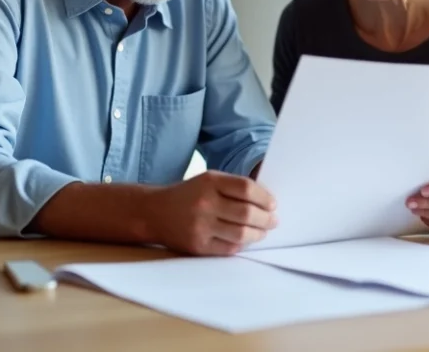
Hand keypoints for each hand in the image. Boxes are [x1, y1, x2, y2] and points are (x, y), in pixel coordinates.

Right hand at [144, 171, 277, 255]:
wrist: (154, 212)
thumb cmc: (189, 195)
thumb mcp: (208, 180)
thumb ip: (234, 187)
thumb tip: (267, 201)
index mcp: (210, 182)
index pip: (246, 188)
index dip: (264, 197)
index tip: (273, 204)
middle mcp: (205, 203)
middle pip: (247, 213)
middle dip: (266, 219)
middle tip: (273, 221)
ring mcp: (200, 226)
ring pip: (241, 233)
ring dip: (258, 234)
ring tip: (262, 232)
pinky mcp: (197, 246)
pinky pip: (229, 248)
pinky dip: (241, 244)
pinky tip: (244, 240)